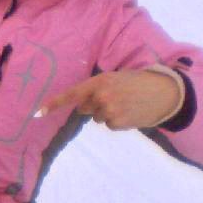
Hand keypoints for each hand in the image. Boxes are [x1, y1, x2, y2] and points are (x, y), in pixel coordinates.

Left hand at [37, 69, 182, 130]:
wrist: (164, 92)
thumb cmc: (140, 82)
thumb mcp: (117, 77)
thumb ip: (98, 88)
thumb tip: (83, 105)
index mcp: (100, 81)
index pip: (72, 93)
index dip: (55, 103)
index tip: (38, 112)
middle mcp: (101, 95)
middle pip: (84, 108)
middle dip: (94, 105)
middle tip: (115, 98)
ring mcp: (108, 110)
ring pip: (97, 118)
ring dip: (107, 113)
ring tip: (126, 104)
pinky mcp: (116, 123)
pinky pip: (108, 125)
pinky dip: (117, 121)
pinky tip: (130, 113)